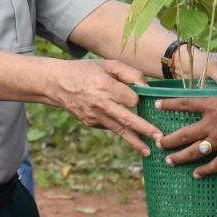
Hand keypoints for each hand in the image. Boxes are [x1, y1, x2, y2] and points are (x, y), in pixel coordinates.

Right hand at [47, 58, 161, 155]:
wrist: (56, 83)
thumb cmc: (86, 71)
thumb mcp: (108, 65)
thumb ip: (130, 74)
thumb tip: (147, 88)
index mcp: (104, 86)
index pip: (131, 99)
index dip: (139, 99)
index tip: (144, 98)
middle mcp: (99, 103)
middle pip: (127, 119)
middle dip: (144, 129)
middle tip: (159, 138)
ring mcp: (93, 115)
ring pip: (119, 130)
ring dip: (134, 141)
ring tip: (148, 151)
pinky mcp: (90, 123)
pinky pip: (109, 126)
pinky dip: (120, 129)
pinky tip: (130, 134)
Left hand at [155, 74, 216, 176]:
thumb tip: (214, 70)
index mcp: (213, 106)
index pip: (185, 104)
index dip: (169, 104)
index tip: (157, 105)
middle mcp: (212, 125)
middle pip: (184, 134)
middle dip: (169, 140)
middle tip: (158, 143)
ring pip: (195, 152)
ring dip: (180, 157)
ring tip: (168, 161)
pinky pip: (215, 165)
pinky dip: (205, 171)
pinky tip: (196, 175)